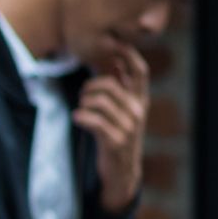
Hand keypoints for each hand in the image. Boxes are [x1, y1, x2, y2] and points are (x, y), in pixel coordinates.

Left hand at [72, 45, 148, 213]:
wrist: (121, 172)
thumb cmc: (116, 136)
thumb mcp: (121, 111)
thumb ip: (118, 88)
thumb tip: (112, 61)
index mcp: (140, 101)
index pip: (140, 71)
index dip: (128, 55)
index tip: (112, 46)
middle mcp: (137, 111)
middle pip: (111, 84)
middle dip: (91, 85)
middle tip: (83, 95)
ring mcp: (128, 127)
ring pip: (100, 101)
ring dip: (84, 102)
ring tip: (80, 108)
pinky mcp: (115, 141)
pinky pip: (95, 121)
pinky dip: (81, 117)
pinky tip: (76, 118)